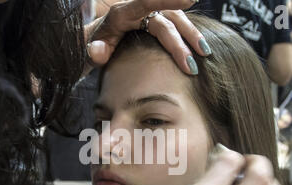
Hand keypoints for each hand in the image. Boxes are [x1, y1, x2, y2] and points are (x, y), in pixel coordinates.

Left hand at [85, 0, 210, 74]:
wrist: (99, 41)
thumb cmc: (96, 45)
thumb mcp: (91, 49)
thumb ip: (95, 51)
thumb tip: (97, 53)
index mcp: (123, 14)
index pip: (146, 1)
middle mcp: (139, 11)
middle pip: (166, 21)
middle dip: (181, 42)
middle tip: (191, 65)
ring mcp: (150, 16)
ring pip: (176, 20)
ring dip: (191, 36)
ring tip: (204, 53)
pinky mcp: (158, 23)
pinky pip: (177, 25)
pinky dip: (189, 35)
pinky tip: (200, 47)